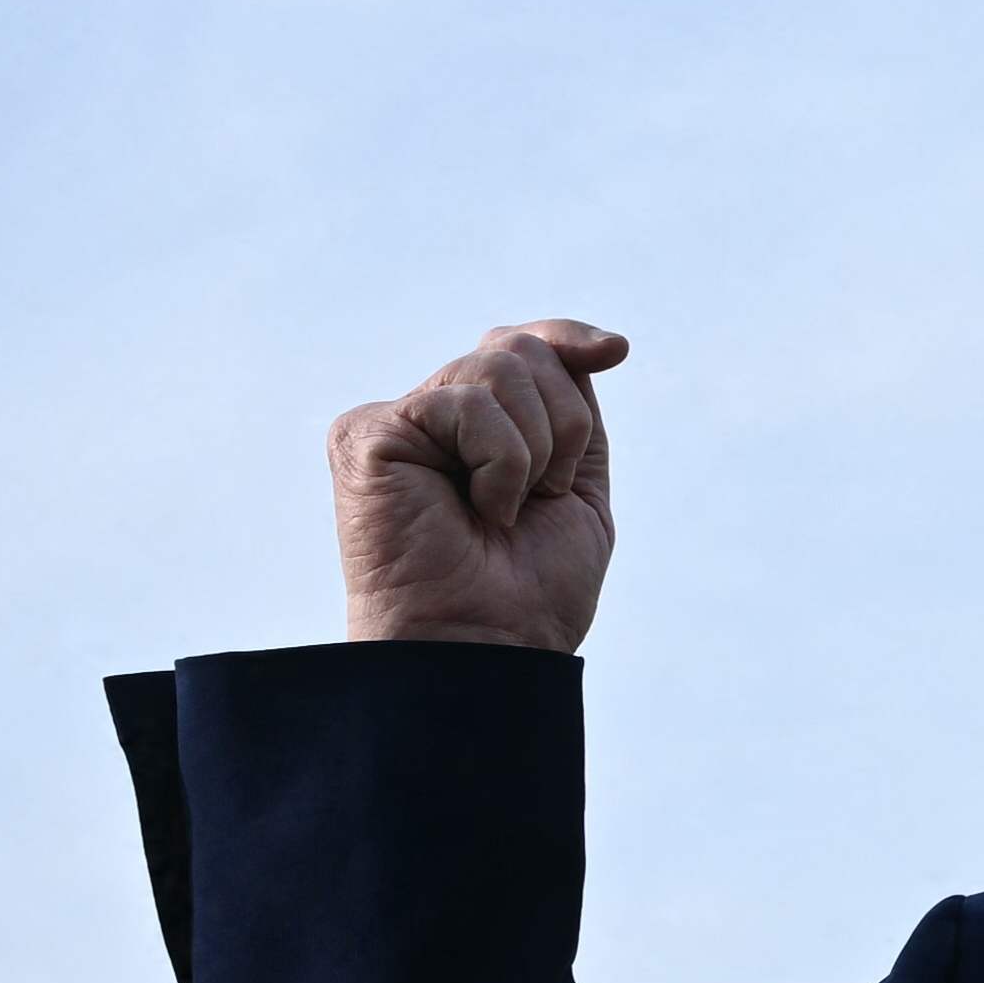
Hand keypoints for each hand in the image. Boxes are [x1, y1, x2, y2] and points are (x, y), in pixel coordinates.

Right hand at [332, 319, 630, 652]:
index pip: (522, 343)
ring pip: (498, 366)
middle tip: (539, 495)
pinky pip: (467, 403)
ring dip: (535, 450)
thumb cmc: (531, 587)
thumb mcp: (578, 482)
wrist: (492, 645)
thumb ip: (576, 408)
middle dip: (563, 424)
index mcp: (473, 425)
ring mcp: (393, 421)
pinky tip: (476, 511)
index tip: (617, 351)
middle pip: (520, 349)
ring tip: (503, 510)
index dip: (568, 337)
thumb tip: (604, 344)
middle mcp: (427, 415)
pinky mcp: (366, 434)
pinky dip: (502, 464)